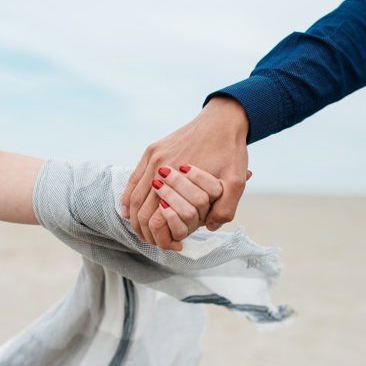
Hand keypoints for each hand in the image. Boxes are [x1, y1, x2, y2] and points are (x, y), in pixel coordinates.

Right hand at [121, 96, 249, 248]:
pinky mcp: (152, 150)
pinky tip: (128, 210)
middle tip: (154, 242)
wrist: (223, 119)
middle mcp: (160, 166)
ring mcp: (153, 157)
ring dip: (134, 217)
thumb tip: (207, 227)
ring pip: (133, 195)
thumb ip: (225, 208)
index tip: (172, 246)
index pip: (157, 218)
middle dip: (144, 231)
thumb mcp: (236, 182)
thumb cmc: (231, 151)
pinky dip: (128, 197)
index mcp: (178, 177)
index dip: (160, 237)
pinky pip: (133, 178)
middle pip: (140, 209)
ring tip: (142, 231)